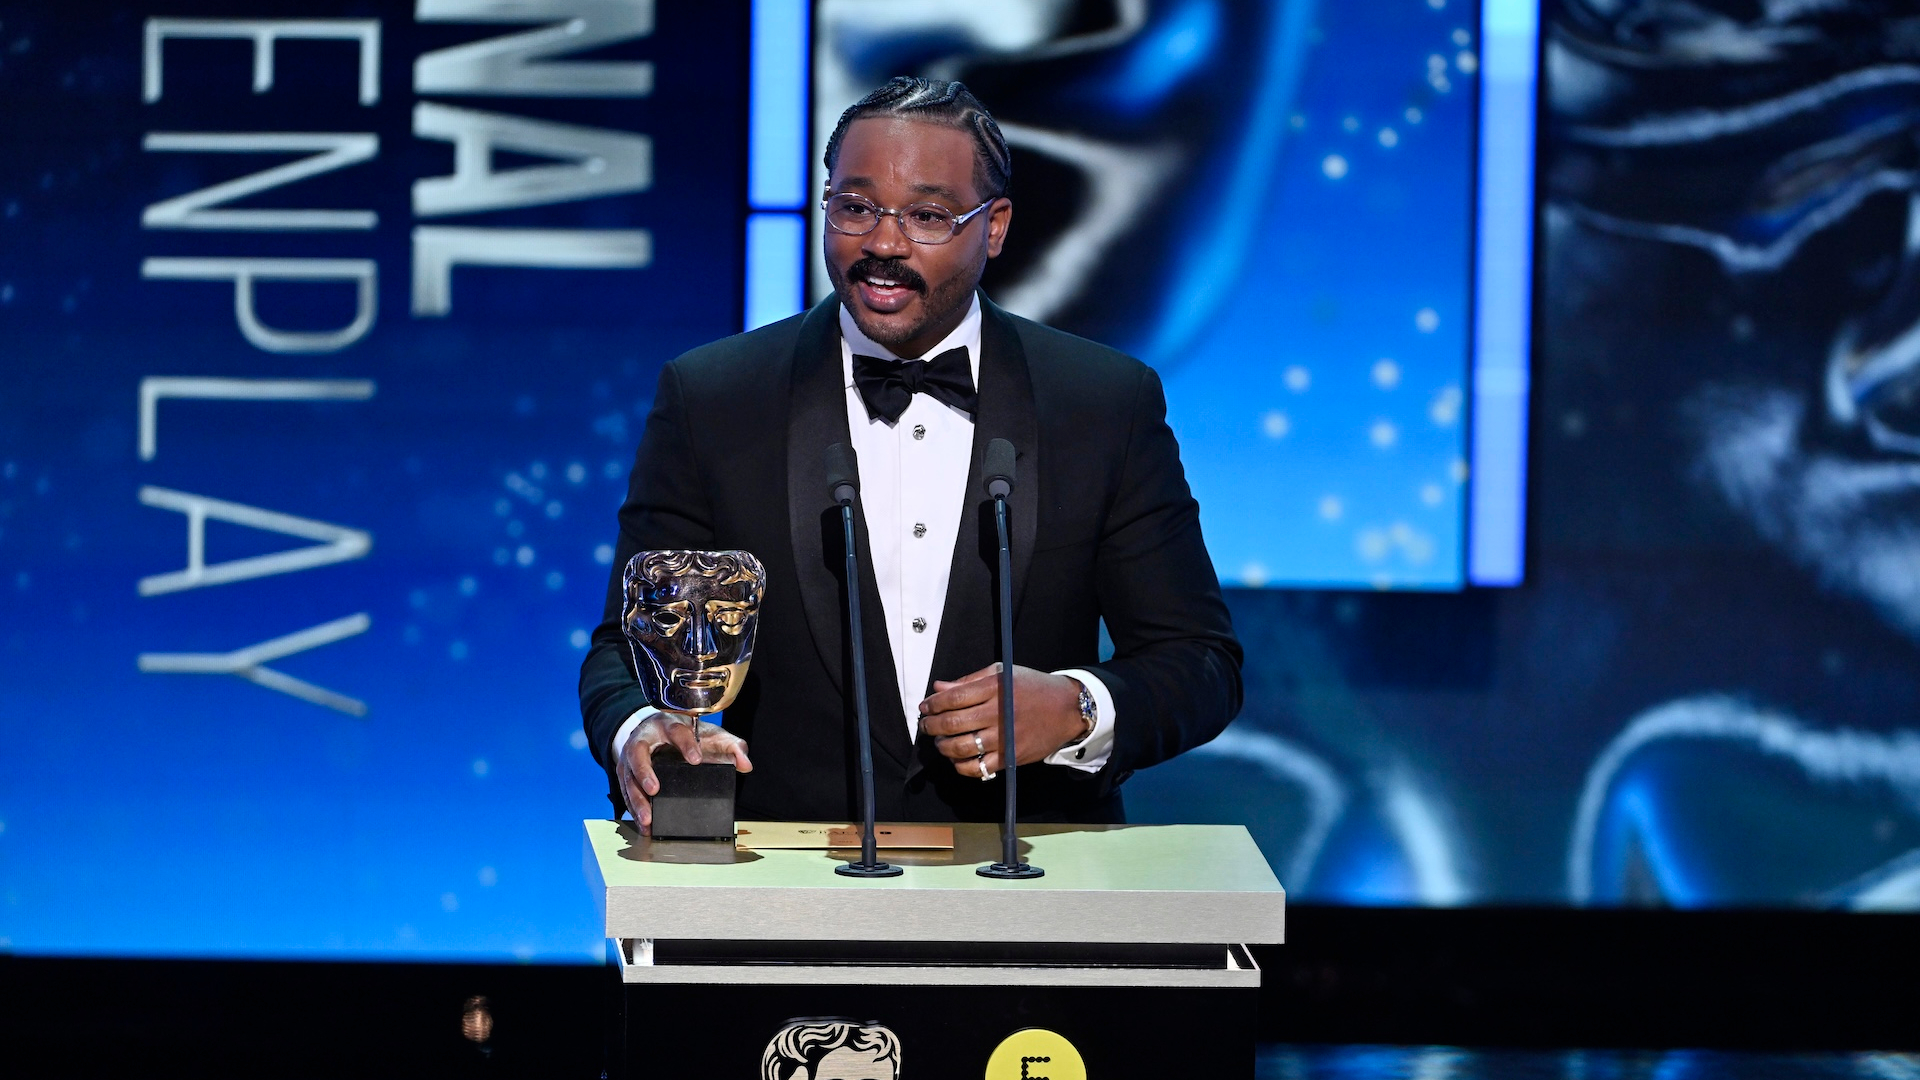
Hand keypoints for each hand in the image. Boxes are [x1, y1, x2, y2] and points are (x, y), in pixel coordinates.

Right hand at [616, 713, 751, 830]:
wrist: (659, 732)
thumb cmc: (687, 735)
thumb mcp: (711, 736)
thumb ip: (731, 746)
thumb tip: (745, 764)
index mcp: (669, 725)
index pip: (677, 731)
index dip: (686, 744)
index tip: (696, 760)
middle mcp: (645, 738)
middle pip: (638, 752)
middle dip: (644, 771)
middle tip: (654, 790)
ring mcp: (631, 756)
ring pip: (627, 776)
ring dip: (636, 798)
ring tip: (648, 818)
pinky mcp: (624, 772)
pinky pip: (625, 791)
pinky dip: (633, 809)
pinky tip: (643, 824)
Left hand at [918, 663, 1084, 778]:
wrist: (1067, 709)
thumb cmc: (1032, 688)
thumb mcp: (1002, 674)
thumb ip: (969, 681)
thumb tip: (938, 688)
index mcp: (995, 688)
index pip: (953, 698)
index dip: (933, 704)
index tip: (925, 707)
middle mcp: (999, 713)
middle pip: (953, 723)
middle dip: (932, 725)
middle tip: (927, 725)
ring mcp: (1005, 738)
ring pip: (961, 747)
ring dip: (943, 746)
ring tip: (940, 741)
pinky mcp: (1011, 758)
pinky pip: (978, 768)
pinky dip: (961, 766)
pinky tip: (957, 758)